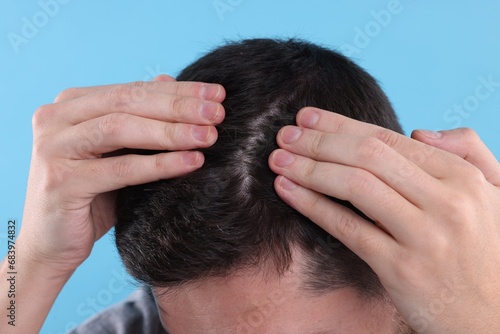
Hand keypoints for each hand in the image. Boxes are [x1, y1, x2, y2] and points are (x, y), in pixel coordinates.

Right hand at [18, 75, 224, 274]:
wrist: (54, 243)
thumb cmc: (92, 195)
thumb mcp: (117, 152)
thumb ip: (138, 117)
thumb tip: (169, 78)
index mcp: (70, 105)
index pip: (133, 90)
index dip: (178, 90)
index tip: (217, 94)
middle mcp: (55, 118)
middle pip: (128, 103)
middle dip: (178, 106)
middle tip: (218, 113)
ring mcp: (54, 148)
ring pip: (121, 129)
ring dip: (172, 132)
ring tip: (210, 136)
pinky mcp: (61, 181)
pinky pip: (120, 168)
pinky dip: (159, 165)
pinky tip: (192, 162)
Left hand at [268, 107, 499, 332]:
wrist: (491, 317)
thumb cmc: (483, 252)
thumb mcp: (493, 194)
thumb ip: (468, 152)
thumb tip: (419, 130)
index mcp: (462, 177)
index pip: (389, 139)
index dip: (340, 124)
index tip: (307, 116)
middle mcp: (446, 202)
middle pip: (368, 156)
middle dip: (318, 141)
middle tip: (284, 135)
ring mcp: (425, 237)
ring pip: (355, 186)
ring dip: (309, 169)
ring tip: (277, 160)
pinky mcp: (402, 269)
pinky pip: (349, 228)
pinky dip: (312, 205)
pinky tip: (288, 191)